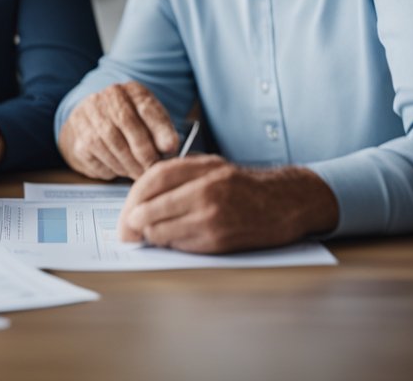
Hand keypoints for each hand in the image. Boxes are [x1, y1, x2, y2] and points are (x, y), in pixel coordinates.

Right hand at [59, 81, 178, 179]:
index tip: (170, 148)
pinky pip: (97, 159)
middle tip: (154, 169)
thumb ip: (162, 131)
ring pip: (111, 144)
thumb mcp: (149, 121)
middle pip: (127, 124)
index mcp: (129, 90)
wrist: (89, 126)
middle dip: (145, 152)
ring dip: (129, 165)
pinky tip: (119, 169)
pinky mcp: (77, 141)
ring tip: (139, 172)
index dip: (159, 129)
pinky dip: (112, 169)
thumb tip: (170, 147)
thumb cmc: (126, 126)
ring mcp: (86, 118)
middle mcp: (104, 99)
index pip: (146, 106)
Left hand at [117, 155, 339, 253]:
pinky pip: (181, 245)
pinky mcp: (219, 240)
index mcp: (202, 169)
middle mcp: (206, 191)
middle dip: (132, 222)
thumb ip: (178, 176)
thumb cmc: (243, 186)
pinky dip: (171, 244)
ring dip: (151, 235)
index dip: (132, 197)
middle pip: (151, 208)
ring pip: (162, 231)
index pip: (152, 180)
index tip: (126, 211)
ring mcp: (212, 218)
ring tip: (150, 234)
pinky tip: (173, 240)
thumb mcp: (211, 166)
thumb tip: (140, 199)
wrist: (285, 203)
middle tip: (126, 231)